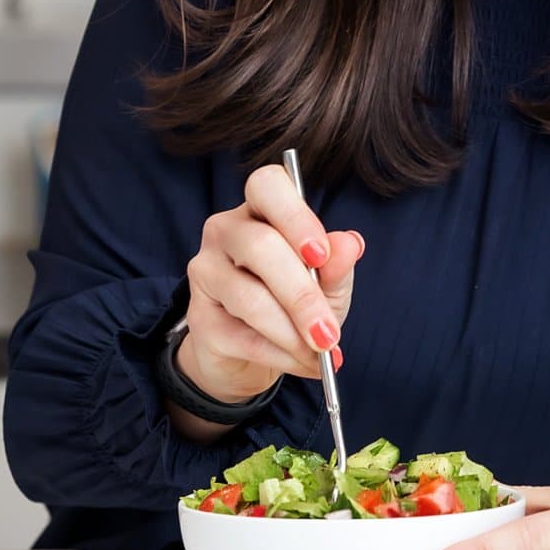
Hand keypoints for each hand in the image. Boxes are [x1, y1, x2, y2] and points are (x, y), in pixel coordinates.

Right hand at [179, 162, 363, 403]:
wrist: (253, 354)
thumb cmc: (293, 303)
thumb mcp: (327, 284)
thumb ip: (337, 265)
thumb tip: (350, 244)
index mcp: (260, 209)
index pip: (267, 186)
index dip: (295, 216)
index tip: (320, 254)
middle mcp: (225, 230)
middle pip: (260, 247)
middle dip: (302, 295)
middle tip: (329, 331)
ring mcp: (206, 271)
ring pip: (250, 297)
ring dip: (292, 333)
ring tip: (322, 353)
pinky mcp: (199, 316)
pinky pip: (243, 336)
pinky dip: (281, 355)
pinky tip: (305, 364)